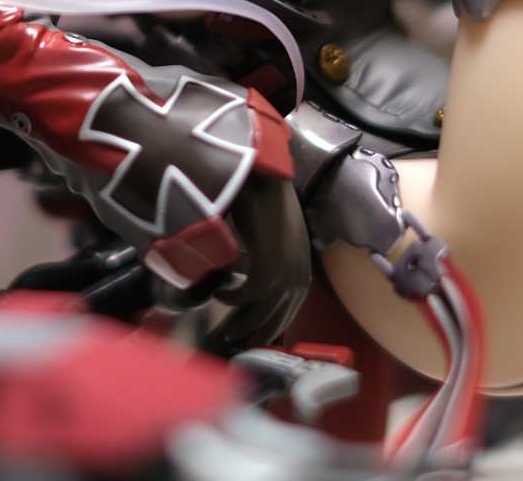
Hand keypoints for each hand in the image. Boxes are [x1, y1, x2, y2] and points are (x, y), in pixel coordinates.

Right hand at [202, 175, 311, 354]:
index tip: (256, 334)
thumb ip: (275, 259)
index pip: (289, 310)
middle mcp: (298, 278)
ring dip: (241, 323)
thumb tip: (259, 275)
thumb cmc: (270, 205)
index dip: (272, 324)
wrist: (267, 183)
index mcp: (303, 271)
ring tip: (227, 330)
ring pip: (261, 314)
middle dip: (256, 331)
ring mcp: (284, 278)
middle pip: (276, 318)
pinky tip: (218, 293)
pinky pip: (244, 297)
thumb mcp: (279, 239)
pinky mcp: (267, 273)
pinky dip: (230, 298)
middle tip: (237, 340)